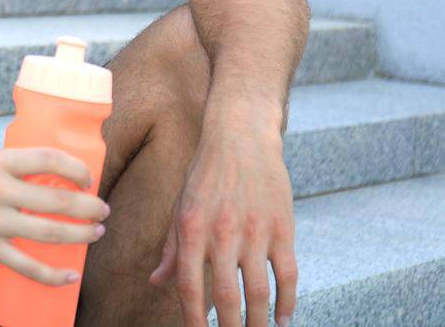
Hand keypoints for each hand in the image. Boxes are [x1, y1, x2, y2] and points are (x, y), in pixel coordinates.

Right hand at [0, 148, 108, 284]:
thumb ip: (7, 168)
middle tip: (102, 211)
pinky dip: (53, 275)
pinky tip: (70, 276)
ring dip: (81, 235)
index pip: (49, 159)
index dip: (77, 169)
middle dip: (89, 207)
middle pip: (58, 200)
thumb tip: (45, 175)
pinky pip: (27, 266)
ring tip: (94, 234)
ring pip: (50, 233)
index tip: (88, 178)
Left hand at [150, 125, 297, 326]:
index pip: (190, 286)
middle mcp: (222, 232)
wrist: (241, 137)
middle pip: (227, 297)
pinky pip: (287, 274)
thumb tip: (157, 282)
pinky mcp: (282, 228)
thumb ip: (173, 249)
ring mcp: (255, 231)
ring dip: (257, 323)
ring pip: (259, 292)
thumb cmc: (206, 175)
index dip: (192, 318)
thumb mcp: (181, 207)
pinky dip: (287, 302)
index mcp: (191, 228)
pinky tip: (283, 318)